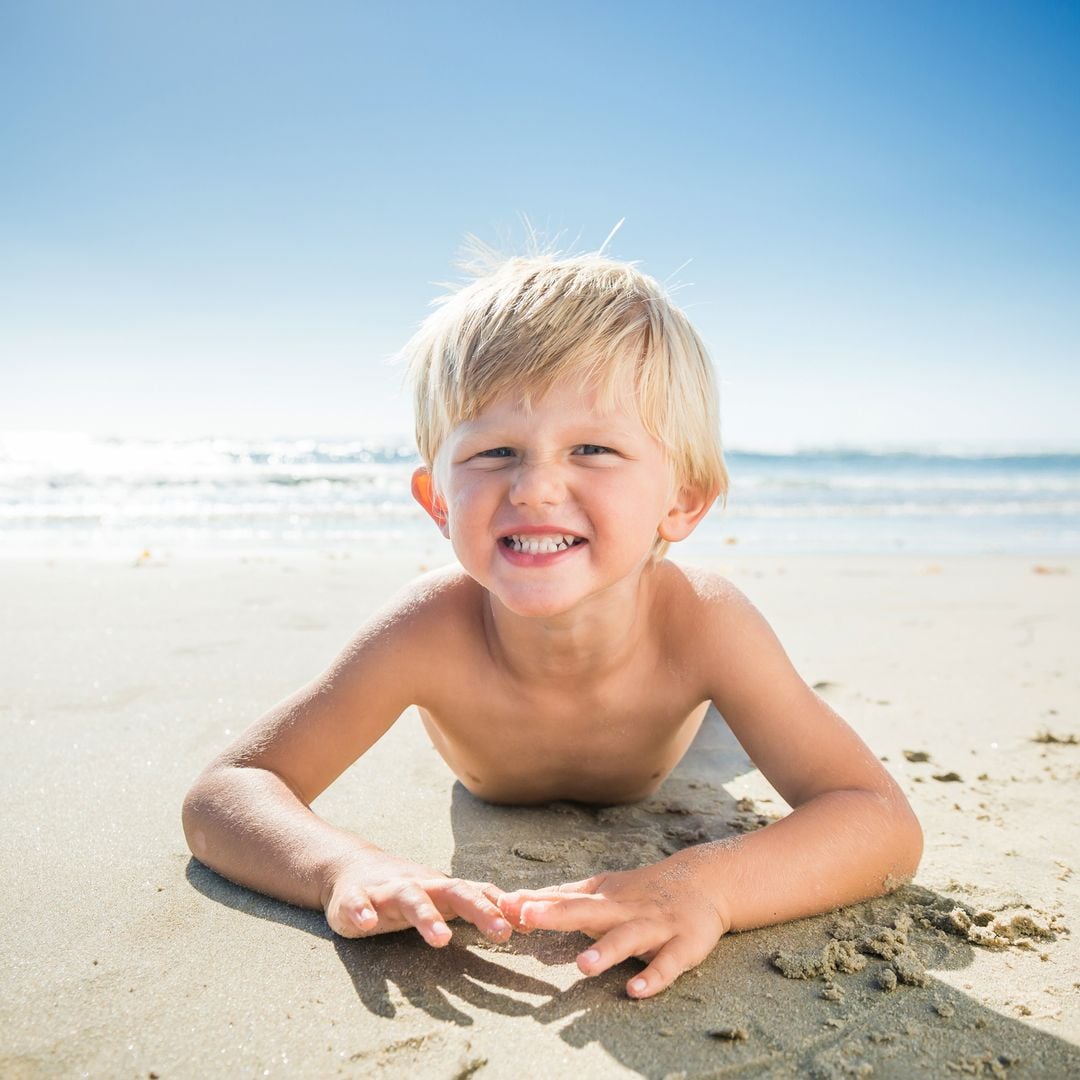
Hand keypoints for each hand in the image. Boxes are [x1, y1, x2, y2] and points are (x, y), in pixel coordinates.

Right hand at [323, 849, 512, 946]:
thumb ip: (479, 905)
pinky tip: (366, 922)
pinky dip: (362, 911)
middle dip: (479, 910)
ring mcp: (387, 891)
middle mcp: (420, 885)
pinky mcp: (353, 899)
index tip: (528, 928)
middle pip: (454, 891)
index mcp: (442, 889)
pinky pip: (357, 904)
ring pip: (410, 898)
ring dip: (427, 917)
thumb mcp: (444, 896)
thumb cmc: (409, 890)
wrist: (352, 869)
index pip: (479, 894)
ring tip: (441, 939)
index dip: (503, 910)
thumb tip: (526, 921)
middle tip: (502, 934)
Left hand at [497, 849, 729, 997]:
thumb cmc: (644, 890)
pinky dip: (652, 978)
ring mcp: (654, 927)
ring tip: (582, 966)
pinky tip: (634, 991)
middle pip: (588, 911)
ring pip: (627, 938)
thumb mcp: (604, 888)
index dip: (535, 902)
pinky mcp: (683, 946)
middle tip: (525, 918)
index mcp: (605, 897)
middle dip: (556, 914)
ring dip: (605, 951)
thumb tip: (517, 900)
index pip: (564, 898)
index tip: (502, 905)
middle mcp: (625, 909)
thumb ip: (564, 897)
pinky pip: (667, 964)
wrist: (705, 881)